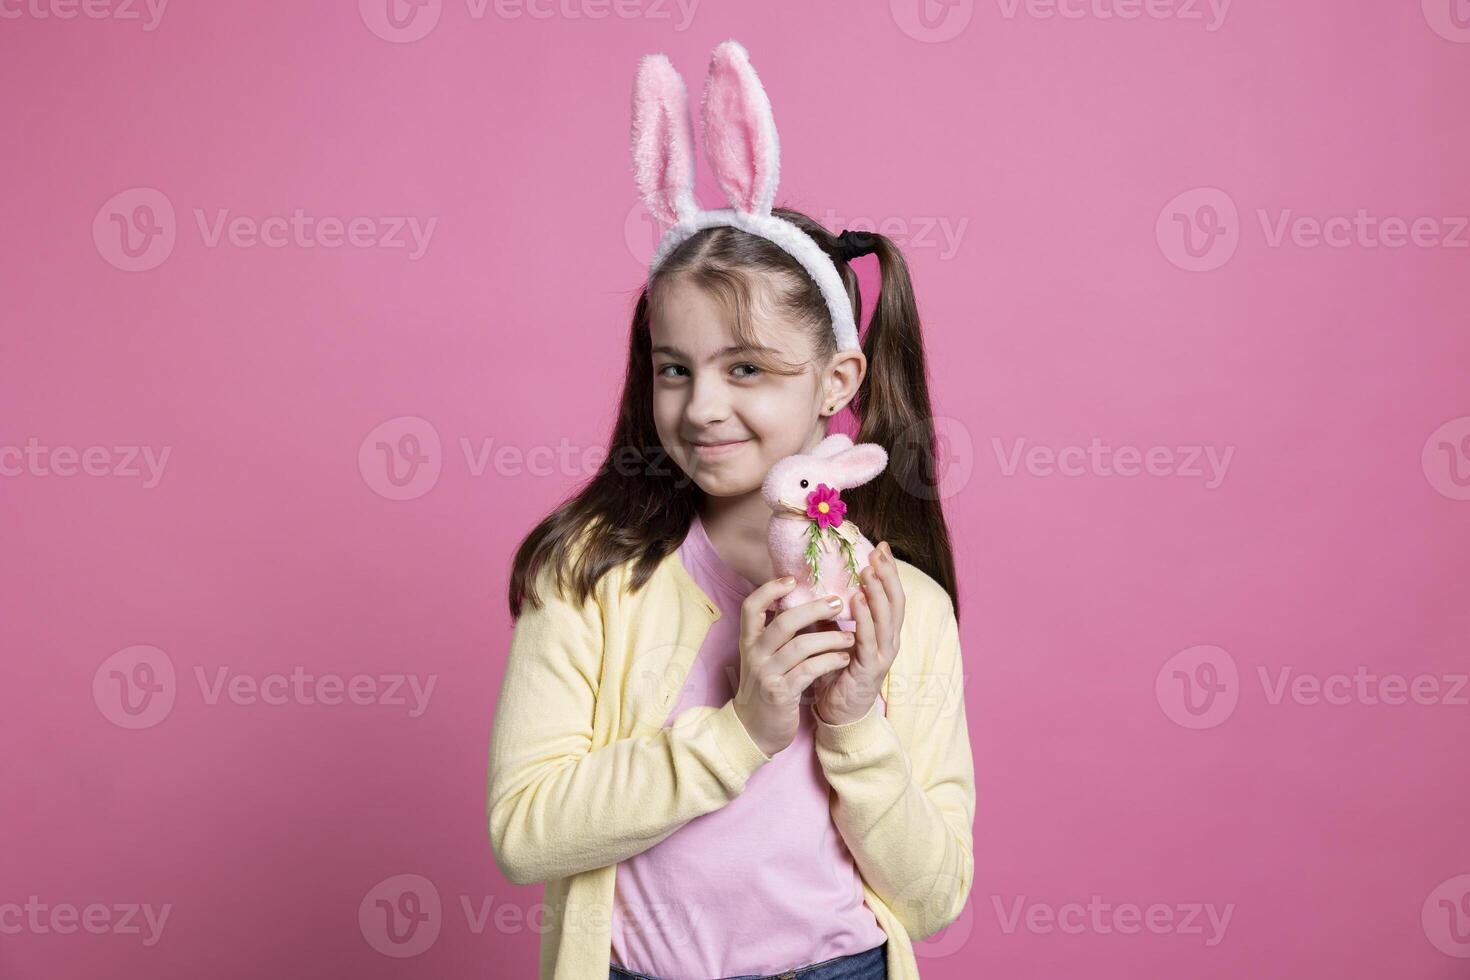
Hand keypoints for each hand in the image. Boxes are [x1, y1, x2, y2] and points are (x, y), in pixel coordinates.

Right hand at [731, 576, 856, 757]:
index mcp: (749, 641)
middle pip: (783, 623)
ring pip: (800, 646)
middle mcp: (754, 654)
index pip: (751, 607)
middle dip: (813, 609)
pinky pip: (809, 671)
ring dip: (830, 638)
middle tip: (838, 602)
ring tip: (851, 636)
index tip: (793, 579)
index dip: (769, 590)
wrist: (753, 730)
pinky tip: (844, 658)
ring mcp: (766, 674)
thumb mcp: (763, 657)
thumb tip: (802, 602)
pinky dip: (830, 661)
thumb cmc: (765, 687)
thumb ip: (775, 634)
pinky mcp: (781, 693)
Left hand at [812, 541, 904, 726]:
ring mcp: (882, 655)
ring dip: (878, 592)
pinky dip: (864, 619)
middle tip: (879, 552)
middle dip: (888, 575)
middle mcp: (888, 641)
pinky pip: (869, 640)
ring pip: (886, 618)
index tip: (881, 546)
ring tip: (869, 570)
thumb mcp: (832, 636)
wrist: (837, 713)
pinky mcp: (870, 670)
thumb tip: (814, 584)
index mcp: (882, 631)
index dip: (888, 571)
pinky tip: (857, 600)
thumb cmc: (836, 673)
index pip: (890, 595)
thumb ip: (829, 614)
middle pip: (895, 601)